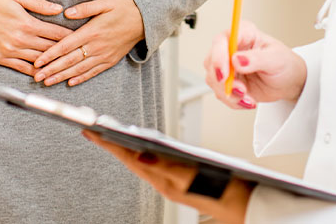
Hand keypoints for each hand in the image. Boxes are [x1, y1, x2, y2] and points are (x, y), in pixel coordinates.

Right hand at [0, 0, 71, 75]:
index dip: (70, 37)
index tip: (81, 38)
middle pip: (50, 48)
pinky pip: (22, 68)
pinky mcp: (1, 59)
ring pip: (38, 61)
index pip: (55, 33)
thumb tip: (60, 9)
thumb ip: (40, 4)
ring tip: (66, 65)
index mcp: (27, 24)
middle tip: (78, 53)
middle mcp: (21, 40)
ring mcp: (11, 51)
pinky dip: (35, 72)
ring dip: (52, 63)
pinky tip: (44, 73)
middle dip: (65, 51)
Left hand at [31, 0, 144, 86]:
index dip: (50, 54)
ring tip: (48, 82)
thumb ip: (85, 8)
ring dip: (62, 76)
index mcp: (92, 31)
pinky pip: (93, 72)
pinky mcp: (110, 60)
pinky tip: (70, 82)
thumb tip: (67, 12)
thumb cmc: (125, 8)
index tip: (38, 61)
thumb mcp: (106, 2)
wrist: (146, 20)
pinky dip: (81, 78)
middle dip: (51, 69)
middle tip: (36, 76)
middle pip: (69, 61)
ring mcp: (104, 55)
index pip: (66, 45)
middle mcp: (96, 46)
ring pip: (79, 69)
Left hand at [84, 131, 252, 223]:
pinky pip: (156, 165)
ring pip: (142, 161)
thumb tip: (140, 157)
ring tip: (110, 136)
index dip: (108, 143)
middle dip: (112, 143)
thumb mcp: (192, 179)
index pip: (129, 158)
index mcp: (164, 181)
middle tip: (93, 129)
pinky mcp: (182, 179)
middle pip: (132, 158)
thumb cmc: (223, 194)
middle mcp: (165, 181)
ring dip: (126, 148)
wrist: (246, 206)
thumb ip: (167, 167)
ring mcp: (173, 181)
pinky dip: (144, 153)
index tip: (89, 130)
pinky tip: (142, 149)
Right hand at [204, 20, 306, 109]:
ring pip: (214, 80)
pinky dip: (233, 101)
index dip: (218, 57)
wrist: (288, 82)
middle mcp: (230, 48)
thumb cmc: (285, 64)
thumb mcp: (276, 59)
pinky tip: (248, 100)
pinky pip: (221, 93)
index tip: (224, 75)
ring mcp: (226, 65)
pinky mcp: (227, 82)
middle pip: (211, 62)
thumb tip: (237, 60)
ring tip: (248, 97)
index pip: (221, 41)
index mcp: (243, 34)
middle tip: (241, 90)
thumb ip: (257, 59)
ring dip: (230, 93)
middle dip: (224, 81)